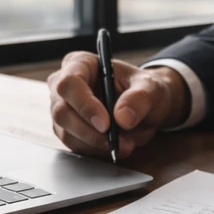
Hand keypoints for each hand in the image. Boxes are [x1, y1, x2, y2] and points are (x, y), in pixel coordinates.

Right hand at [48, 52, 190, 158]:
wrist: (147, 108)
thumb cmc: (144, 90)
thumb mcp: (151, 89)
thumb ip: (139, 99)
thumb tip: (122, 117)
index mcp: (81, 64)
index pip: (70, 83)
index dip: (85, 105)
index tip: (106, 124)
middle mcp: (65, 86)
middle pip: (62, 111)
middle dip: (90, 131)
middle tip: (118, 142)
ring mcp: (63, 109)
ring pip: (66, 132)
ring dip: (95, 144)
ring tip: (124, 145)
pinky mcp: (68, 130)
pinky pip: (74, 145)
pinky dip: (95, 150)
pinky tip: (114, 147)